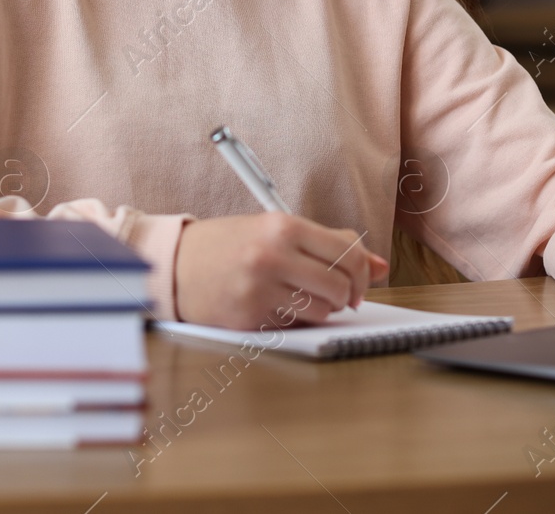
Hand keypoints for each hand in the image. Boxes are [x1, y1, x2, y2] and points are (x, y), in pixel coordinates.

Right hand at [173, 212, 389, 328]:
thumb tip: (380, 266)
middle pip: (341, 285)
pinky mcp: (248, 317)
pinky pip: (294, 328)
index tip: (359, 283)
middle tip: (337, 297)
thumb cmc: (229, 245)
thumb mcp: (276, 230)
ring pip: (322, 311)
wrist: (174, 263)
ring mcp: (259, 288)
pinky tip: (276, 308)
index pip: (348, 252)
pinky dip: (294, 323)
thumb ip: (329, 243)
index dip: (364, 273)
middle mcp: (272, 254)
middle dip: (347, 296)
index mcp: (283, 226)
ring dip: (320, 311)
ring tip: (299, 299)